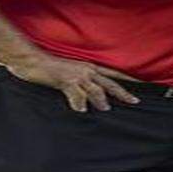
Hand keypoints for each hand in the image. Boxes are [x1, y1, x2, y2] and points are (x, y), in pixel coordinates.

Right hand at [2, 55, 140, 112]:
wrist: (30, 60)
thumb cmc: (48, 69)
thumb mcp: (69, 74)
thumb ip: (81, 85)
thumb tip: (90, 100)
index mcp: (89, 68)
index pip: (113, 74)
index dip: (128, 81)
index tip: (142, 87)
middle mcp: (86, 70)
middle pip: (110, 83)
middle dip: (123, 93)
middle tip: (135, 102)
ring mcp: (76, 75)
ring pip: (95, 89)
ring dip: (101, 100)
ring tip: (106, 109)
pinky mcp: (65, 80)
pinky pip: (76, 93)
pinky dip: (79, 103)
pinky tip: (81, 111)